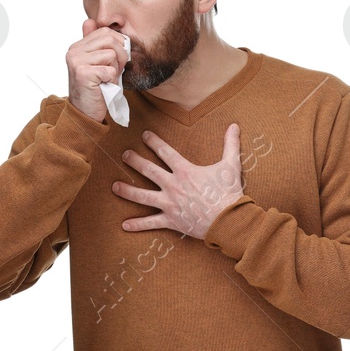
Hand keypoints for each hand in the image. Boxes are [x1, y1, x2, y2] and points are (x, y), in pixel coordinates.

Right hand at [66, 19, 129, 122]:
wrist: (85, 113)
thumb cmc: (94, 88)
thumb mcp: (94, 63)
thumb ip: (93, 44)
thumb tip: (89, 21)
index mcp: (77, 46)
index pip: (105, 32)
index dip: (117, 44)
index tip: (115, 60)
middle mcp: (74, 51)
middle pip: (110, 39)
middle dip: (120, 55)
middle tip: (114, 70)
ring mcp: (77, 62)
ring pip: (111, 54)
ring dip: (115, 69)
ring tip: (107, 79)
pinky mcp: (83, 74)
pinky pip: (110, 70)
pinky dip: (112, 80)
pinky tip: (103, 86)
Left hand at [112, 124, 243, 239]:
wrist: (229, 221)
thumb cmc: (229, 193)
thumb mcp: (231, 165)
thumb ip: (230, 144)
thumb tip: (235, 125)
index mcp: (185, 171)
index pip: (165, 152)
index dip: (153, 141)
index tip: (144, 135)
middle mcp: (173, 186)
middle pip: (149, 171)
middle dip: (134, 161)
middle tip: (124, 155)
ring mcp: (170, 204)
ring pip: (143, 196)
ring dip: (127, 191)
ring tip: (114, 187)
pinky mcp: (171, 220)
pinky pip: (151, 223)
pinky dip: (138, 224)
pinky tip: (125, 225)